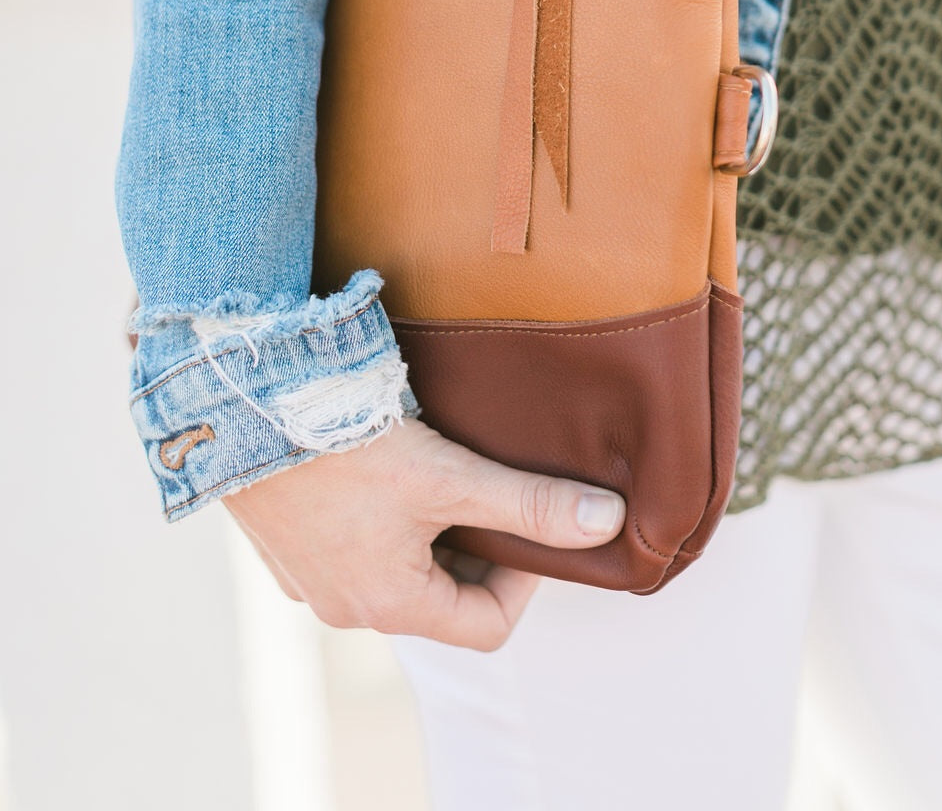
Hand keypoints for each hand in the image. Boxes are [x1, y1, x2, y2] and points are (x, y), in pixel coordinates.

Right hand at [225, 418, 624, 650]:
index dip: (525, 578)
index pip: (488, 628)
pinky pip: (351, 544)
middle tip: (490, 486)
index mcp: (392, 606)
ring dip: (428, 529)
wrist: (239, 408)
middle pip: (442, 597)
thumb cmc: (341, 447)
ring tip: (440, 467)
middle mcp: (346, 606)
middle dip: (476, 547)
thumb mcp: (448, 477)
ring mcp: (309, 576)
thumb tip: (607, 524)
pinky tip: (382, 461)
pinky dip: (380, 516)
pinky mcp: (284, 540)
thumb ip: (528, 504)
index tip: (532, 520)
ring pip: (396, 567)